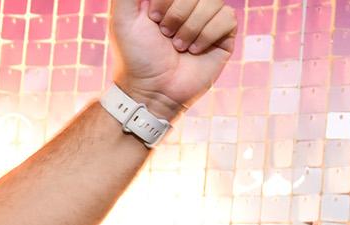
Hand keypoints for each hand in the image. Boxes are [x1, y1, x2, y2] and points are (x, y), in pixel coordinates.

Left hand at [108, 0, 238, 119]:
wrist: (152, 90)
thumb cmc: (135, 55)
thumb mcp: (122, 17)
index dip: (166, 0)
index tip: (152, 17)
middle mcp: (190, 5)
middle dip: (177, 13)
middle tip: (164, 34)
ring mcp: (208, 18)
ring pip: (213, 2)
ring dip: (190, 28)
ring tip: (178, 46)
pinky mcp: (224, 35)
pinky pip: (227, 18)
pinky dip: (206, 36)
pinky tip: (194, 51)